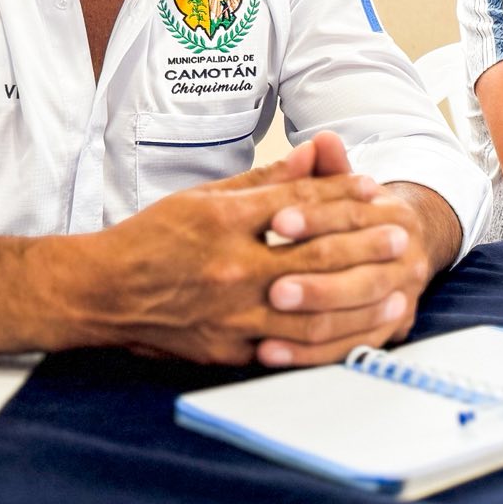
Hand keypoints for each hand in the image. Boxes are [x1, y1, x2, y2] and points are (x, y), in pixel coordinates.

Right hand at [60, 133, 422, 366]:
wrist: (101, 292)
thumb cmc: (153, 238)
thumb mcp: (206, 197)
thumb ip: (267, 180)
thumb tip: (317, 152)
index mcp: (223, 222)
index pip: (299, 205)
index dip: (343, 195)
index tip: (377, 189)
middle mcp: (230, 268)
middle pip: (315, 258)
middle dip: (365, 248)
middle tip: (400, 240)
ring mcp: (229, 315)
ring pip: (310, 313)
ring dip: (359, 304)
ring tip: (395, 294)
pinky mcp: (227, 350)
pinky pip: (287, 351)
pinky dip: (326, 344)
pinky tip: (355, 336)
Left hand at [262, 160, 458, 367]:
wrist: (408, 246)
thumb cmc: (359, 216)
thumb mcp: (347, 187)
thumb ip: (329, 168)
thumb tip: (321, 140)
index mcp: (394, 216)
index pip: (353, 217)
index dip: (315, 218)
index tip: (277, 221)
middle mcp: (406, 259)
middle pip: (360, 275)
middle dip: (314, 282)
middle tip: (271, 287)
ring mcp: (400, 298)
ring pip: (354, 317)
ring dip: (309, 323)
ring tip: (264, 326)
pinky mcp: (386, 333)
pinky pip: (347, 349)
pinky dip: (308, 355)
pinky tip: (269, 353)